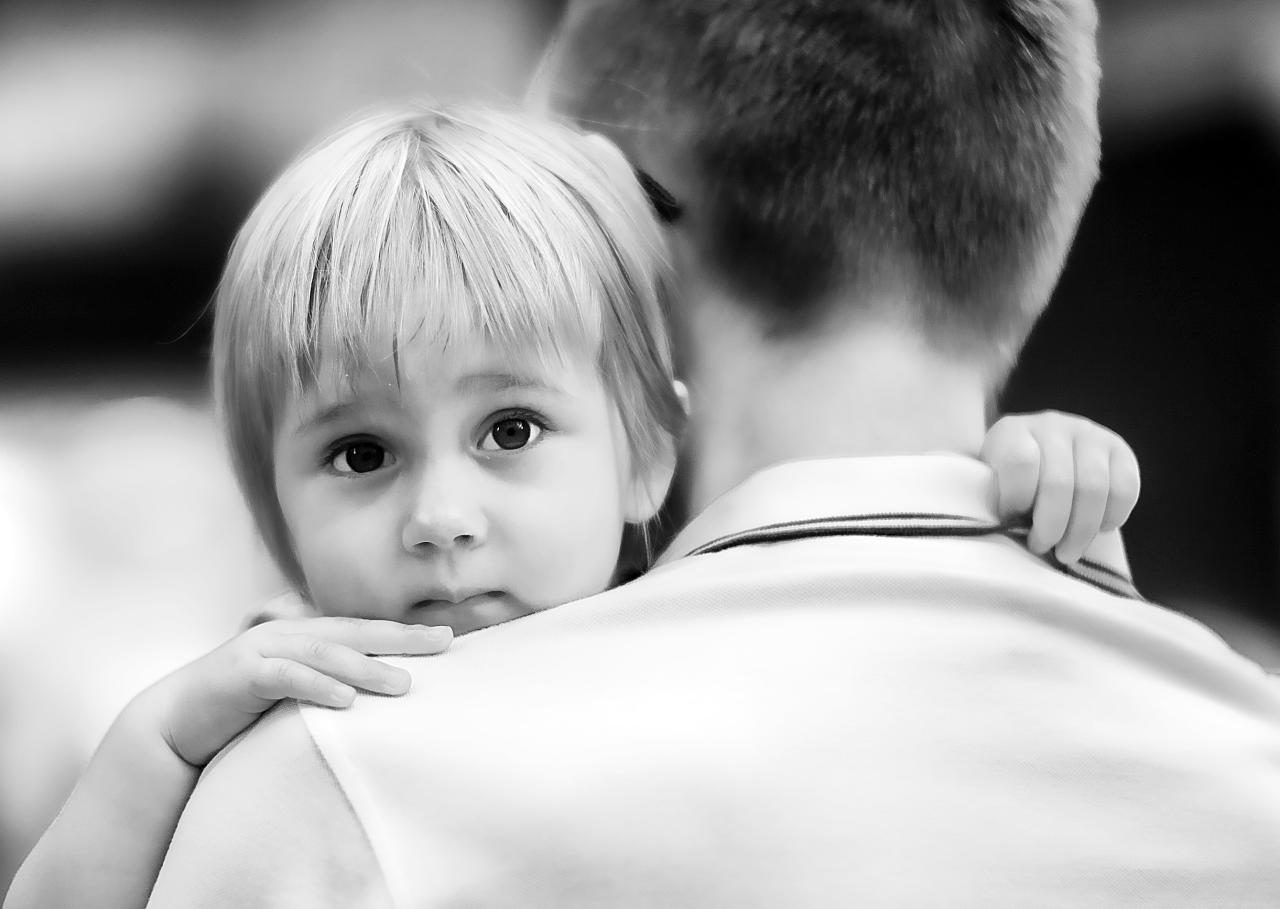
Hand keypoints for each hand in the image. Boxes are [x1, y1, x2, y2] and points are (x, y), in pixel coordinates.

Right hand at [148, 615, 452, 766]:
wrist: (174, 722)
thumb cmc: (240, 709)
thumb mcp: (291, 690)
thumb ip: (326, 681)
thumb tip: (374, 692)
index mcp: (304, 634)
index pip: (364, 631)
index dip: (405, 634)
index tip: (449, 639)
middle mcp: (288, 633)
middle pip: (354, 632)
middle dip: (401, 638)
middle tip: (443, 643)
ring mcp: (263, 649)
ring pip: (325, 653)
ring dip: (366, 668)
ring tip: (403, 683)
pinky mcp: (241, 674)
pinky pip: (286, 677)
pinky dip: (317, 686)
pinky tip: (346, 700)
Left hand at [981, 411, 1140, 565]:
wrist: (1039, 452)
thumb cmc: (1008, 478)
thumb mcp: (991, 481)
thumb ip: (997, 497)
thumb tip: (1012, 529)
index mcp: (1014, 431)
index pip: (1020, 463)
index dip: (1016, 498)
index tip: (1008, 520)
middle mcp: (1052, 425)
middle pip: (1059, 483)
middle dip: (1052, 527)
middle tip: (1043, 548)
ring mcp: (1089, 434)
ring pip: (1094, 489)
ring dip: (1081, 531)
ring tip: (1068, 552)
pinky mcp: (1119, 449)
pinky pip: (1125, 489)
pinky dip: (1113, 516)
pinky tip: (1099, 530)